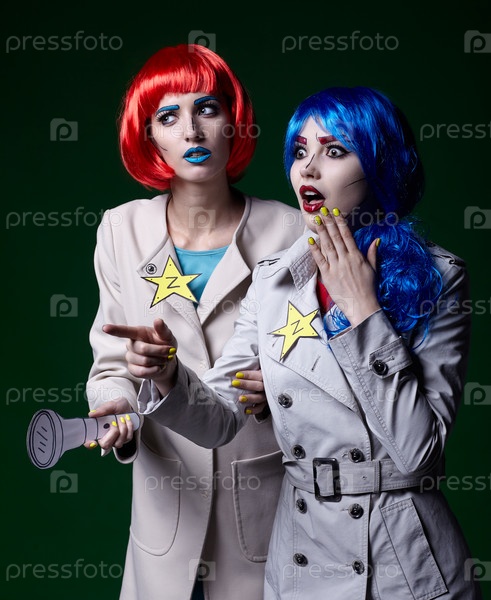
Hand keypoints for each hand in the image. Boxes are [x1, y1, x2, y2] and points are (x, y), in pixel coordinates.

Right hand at [84, 398, 133, 450]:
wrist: (128, 407)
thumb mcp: (110, 405)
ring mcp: (115, 440)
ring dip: (122, 429)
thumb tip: (91, 414)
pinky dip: (129, 427)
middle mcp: (105, 437)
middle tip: (114, 422)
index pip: (88, 442)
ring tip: (122, 419)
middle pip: (105, 445)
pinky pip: (128, 438)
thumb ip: (101, 410)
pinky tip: (127, 420)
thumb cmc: (116, 407)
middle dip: (113, 432)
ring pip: (118, 444)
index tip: (94, 442)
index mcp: (97, 430)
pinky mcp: (125, 439)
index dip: (89, 444)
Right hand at [102, 319, 177, 397]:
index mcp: (138, 333)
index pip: (124, 331)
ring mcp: (130, 358)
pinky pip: (142, 372)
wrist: (167, 361)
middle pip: (143, 349)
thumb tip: (158, 320)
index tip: (105, 328)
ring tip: (165, 359)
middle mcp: (131, 344)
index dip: (114, 329)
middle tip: (170, 351)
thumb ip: (163, 329)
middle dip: (160, 351)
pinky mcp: (133, 369)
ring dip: (159, 361)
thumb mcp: (167, 335)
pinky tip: (158, 366)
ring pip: (144, 361)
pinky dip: (155, 370)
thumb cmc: (165, 344)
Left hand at [232, 369, 267, 415]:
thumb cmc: (258, 374)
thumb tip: (234, 364)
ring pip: (260, 397)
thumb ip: (250, 367)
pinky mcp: (266, 403)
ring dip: (250, 398)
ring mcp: (267, 395)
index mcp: (266, 375)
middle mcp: (267, 386)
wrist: (270, 382)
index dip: (248, 375)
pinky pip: (260, 408)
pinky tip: (246, 410)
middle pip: (258, 385)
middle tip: (234, 383)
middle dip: (246, 384)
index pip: (258, 375)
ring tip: (240, 398)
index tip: (237, 374)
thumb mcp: (257, 368)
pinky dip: (254, 410)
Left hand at [309, 208, 379, 327]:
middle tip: (323, 211)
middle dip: (329, 223)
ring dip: (321, 232)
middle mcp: (346, 259)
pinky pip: (320, 260)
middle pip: (336, 237)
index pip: (347, 235)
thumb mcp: (373, 269)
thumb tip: (376, 240)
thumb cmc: (368, 288)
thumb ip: (372, 253)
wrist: (362, 306)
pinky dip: (315, 250)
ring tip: (316, 220)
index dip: (340, 222)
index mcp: (357, 256)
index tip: (335, 212)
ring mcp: (336, 267)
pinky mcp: (328, 276)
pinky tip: (310, 240)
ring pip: (327, 246)